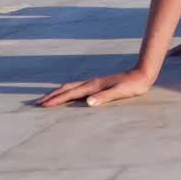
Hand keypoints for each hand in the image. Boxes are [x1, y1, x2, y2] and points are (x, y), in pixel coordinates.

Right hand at [37, 68, 154, 107]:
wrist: (142, 74)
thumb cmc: (133, 85)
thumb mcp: (120, 92)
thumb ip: (105, 97)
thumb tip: (88, 102)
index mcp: (94, 86)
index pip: (71, 94)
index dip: (56, 100)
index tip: (43, 105)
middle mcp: (91, 83)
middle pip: (67, 88)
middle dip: (52, 96)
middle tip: (38, 103)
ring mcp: (94, 83)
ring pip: (71, 87)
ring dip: (58, 93)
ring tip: (48, 99)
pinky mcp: (98, 84)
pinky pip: (78, 88)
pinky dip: (68, 92)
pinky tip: (69, 95)